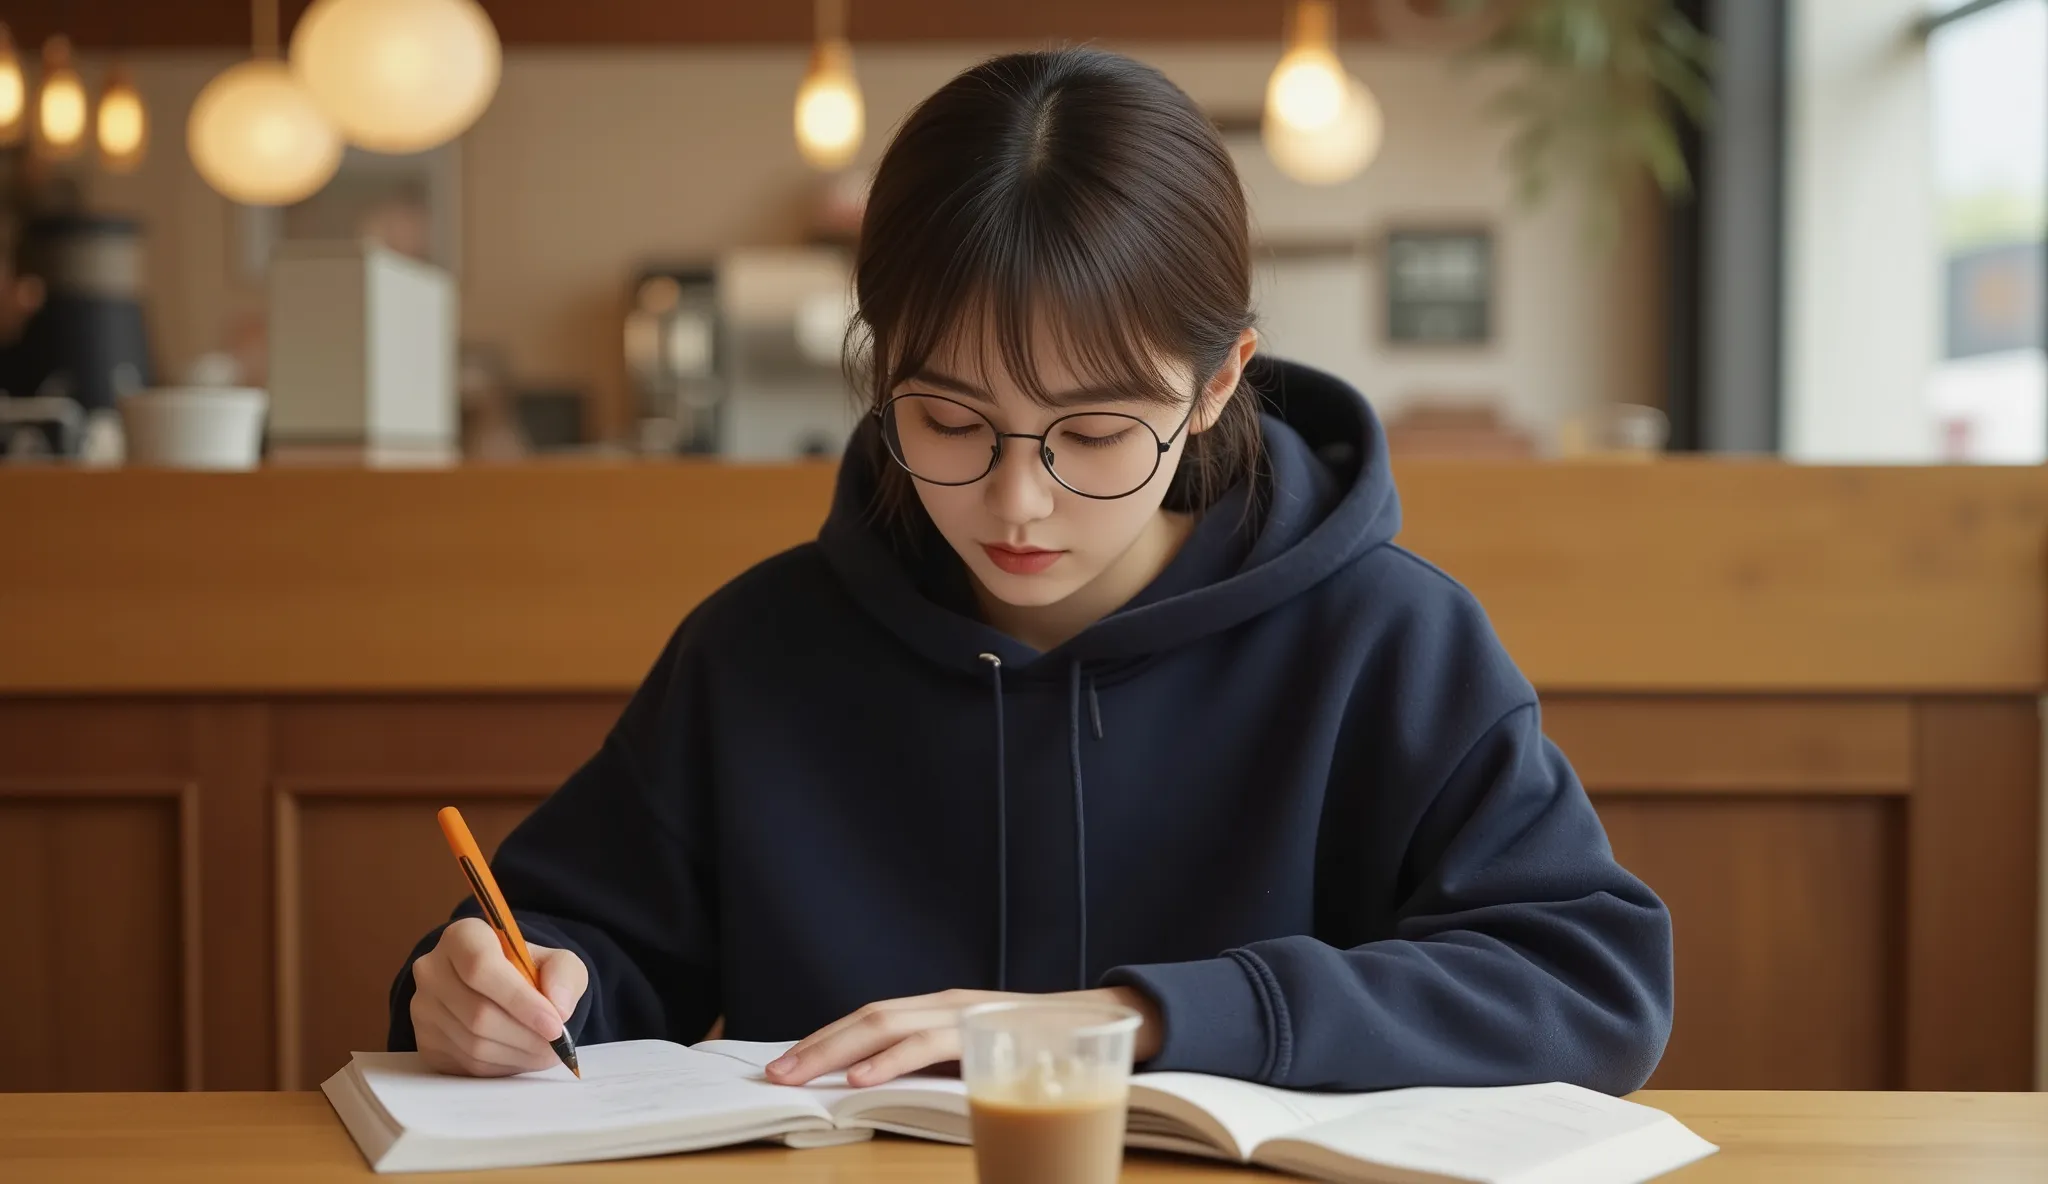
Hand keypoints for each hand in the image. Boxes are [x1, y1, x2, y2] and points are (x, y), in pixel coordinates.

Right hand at [410, 917, 587, 1076]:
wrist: (498, 991)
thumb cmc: (526, 971)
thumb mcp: (556, 960)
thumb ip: (565, 974)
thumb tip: (559, 1007)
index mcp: (462, 937)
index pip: (481, 968)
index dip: (520, 1000)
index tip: (554, 1024)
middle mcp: (433, 969)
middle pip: (478, 1013)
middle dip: (526, 1035)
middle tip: (557, 1045)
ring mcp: (423, 1008)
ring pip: (473, 1043)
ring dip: (518, 1054)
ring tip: (545, 1052)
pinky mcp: (425, 1041)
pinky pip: (466, 1064)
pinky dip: (502, 1067)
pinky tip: (521, 1056)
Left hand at [764, 987, 1162, 1088]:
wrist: (1113, 1022)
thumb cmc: (1048, 1047)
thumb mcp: (985, 1056)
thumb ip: (945, 1066)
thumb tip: (894, 1094)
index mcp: (940, 1009)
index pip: (870, 1019)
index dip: (825, 1038)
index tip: (786, 1062)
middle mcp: (946, 1002)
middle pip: (866, 1017)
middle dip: (815, 1044)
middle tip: (773, 1073)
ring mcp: (964, 1013)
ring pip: (887, 1024)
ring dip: (836, 1050)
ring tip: (800, 1075)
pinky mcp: (984, 1029)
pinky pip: (928, 1043)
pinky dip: (888, 1061)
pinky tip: (859, 1078)